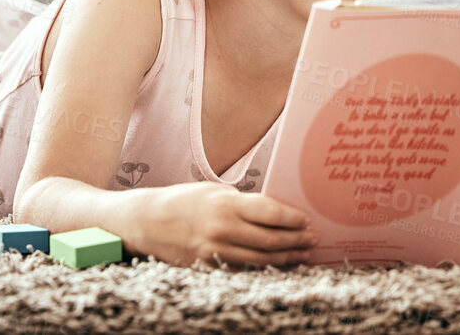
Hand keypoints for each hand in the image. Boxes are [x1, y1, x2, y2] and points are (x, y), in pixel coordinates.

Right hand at [135, 181, 314, 267]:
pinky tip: (277, 264)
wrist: (147, 221)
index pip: (269, 213)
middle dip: (295, 240)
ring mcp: (216, 252)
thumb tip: (274, 211)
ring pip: (261, 259)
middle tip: (311, 239)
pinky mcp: (210, 266)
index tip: (306, 219)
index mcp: (224, 204)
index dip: (292, 218)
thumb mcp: (213, 191)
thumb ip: (242, 202)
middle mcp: (222, 230)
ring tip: (302, 254)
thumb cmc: (182, 201)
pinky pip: (244, 269)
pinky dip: (265, 267)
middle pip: (270, 240)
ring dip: (286, 257)